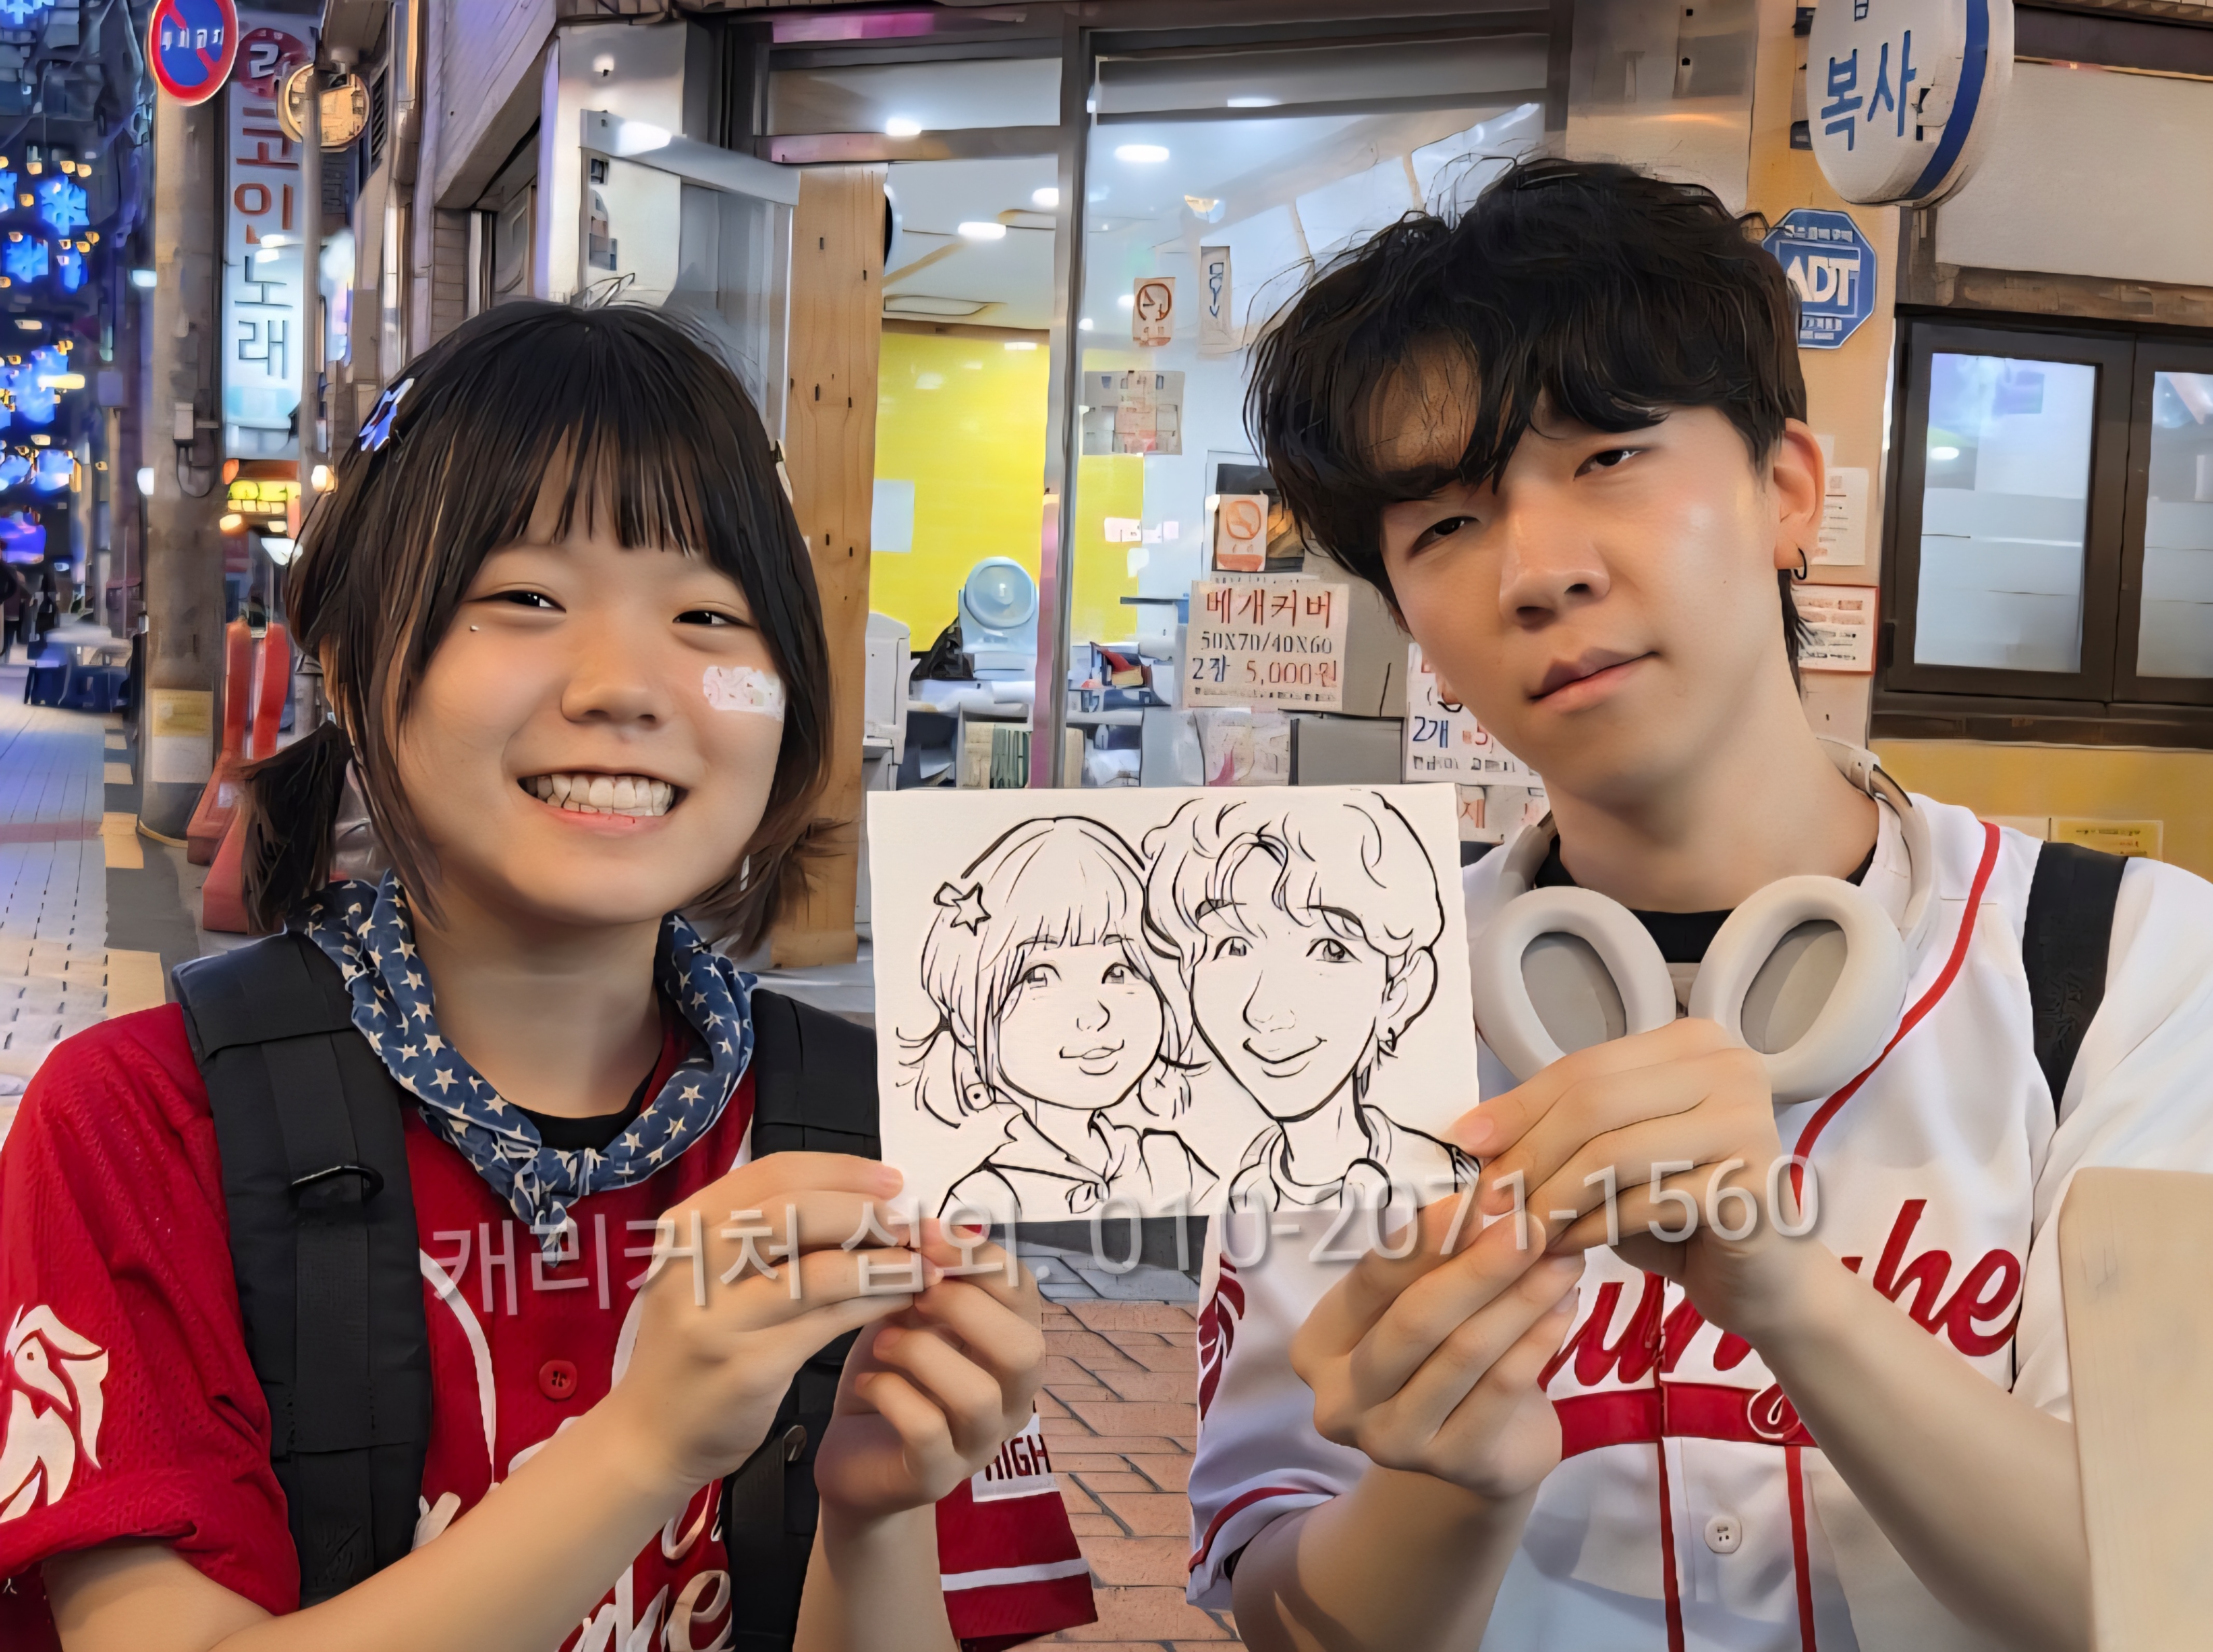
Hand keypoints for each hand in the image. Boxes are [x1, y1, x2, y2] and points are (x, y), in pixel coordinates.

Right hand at [604, 1153, 933, 1498]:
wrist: (649, 1436)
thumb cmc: (695, 1345)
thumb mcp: (710, 1274)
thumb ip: (765, 1236)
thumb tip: (860, 1199)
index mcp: (687, 1227)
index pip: (774, 1174)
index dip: (842, 1170)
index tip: (891, 1180)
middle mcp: (695, 1265)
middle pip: (796, 1212)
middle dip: (865, 1212)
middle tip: (909, 1224)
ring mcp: (719, 1319)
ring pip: (820, 1270)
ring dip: (883, 1261)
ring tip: (923, 1262)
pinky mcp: (749, 1367)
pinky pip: (829, 1322)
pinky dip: (874, 1304)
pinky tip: (901, 1300)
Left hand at [814, 1219, 1046, 1520]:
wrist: (855, 1457)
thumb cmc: (891, 1374)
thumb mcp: (910, 1315)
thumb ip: (925, 1278)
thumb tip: (923, 1225)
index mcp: (1010, 1346)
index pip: (1025, 1293)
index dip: (980, 1258)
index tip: (927, 1235)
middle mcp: (1011, 1398)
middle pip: (1025, 1349)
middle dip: (965, 1307)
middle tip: (913, 1293)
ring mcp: (979, 1443)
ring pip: (977, 1395)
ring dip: (923, 1353)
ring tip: (883, 1341)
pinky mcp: (937, 1477)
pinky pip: (928, 1431)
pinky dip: (892, 1395)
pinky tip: (867, 1383)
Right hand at [1291, 1196, 1581, 1499]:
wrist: (1481, 1447)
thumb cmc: (1439, 1355)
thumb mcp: (1420, 1303)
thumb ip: (1436, 1261)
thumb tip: (1484, 1200)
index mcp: (1320, 1346)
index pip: (1371, 1280)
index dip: (1425, 1238)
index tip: (1480, 1198)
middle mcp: (1342, 1400)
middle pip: (1415, 1320)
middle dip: (1479, 1267)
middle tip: (1532, 1226)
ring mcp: (1393, 1441)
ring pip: (1464, 1354)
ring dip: (1521, 1298)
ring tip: (1562, 1259)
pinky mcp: (1453, 1466)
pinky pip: (1502, 1391)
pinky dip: (1538, 1341)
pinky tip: (1565, 1306)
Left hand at [1456, 1018, 1812, 1336]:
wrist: (1763, 1280)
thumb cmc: (1677, 1212)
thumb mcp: (1611, 1157)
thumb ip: (1561, 1131)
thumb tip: (1475, 1132)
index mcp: (1692, 1043)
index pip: (1584, 1067)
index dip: (1519, 1105)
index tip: (1467, 1141)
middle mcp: (1730, 1067)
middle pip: (1594, 1103)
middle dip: (1530, 1154)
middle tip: (1488, 1198)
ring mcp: (1748, 1121)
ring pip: (1613, 1152)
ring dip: (1554, 1197)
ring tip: (1521, 1230)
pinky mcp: (1753, 1183)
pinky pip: (1644, 1201)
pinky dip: (1591, 1228)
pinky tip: (1566, 1248)